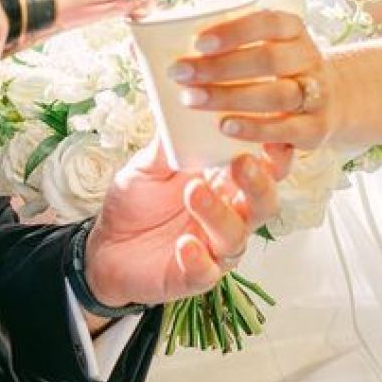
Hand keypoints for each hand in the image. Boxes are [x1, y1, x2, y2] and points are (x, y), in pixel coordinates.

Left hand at [82, 140, 289, 307]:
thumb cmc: (136, 202)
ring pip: (235, 235)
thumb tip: (179, 107)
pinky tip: (184, 245)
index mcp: (224, 183)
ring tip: (194, 191)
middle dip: (258, 183)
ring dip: (218, 213)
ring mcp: (214, 247)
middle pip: (263, 203)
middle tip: (241, 163)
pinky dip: (198, 258)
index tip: (273, 133)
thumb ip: (168, 143)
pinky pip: (206, 271)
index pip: (263, 168)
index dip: (274, 154)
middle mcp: (229, 215)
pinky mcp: (195, 275)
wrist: (106, 245)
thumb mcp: (148, 166)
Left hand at [168, 8, 339, 148]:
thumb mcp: (253, 47)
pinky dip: (257, 129)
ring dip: (232, 97)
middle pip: (270, 59)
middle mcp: (308, 59)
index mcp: (292, 30)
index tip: (197, 42)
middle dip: (220, 66)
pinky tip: (227, 127)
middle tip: (179, 73)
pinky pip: (289, 130)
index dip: (234, 30)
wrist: (323, 103)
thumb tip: (143, 44)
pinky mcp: (315, 128)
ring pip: (278, 94)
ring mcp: (316, 94)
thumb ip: (211, 45)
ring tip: (192, 99)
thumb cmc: (269, 71)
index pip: (268, 21)